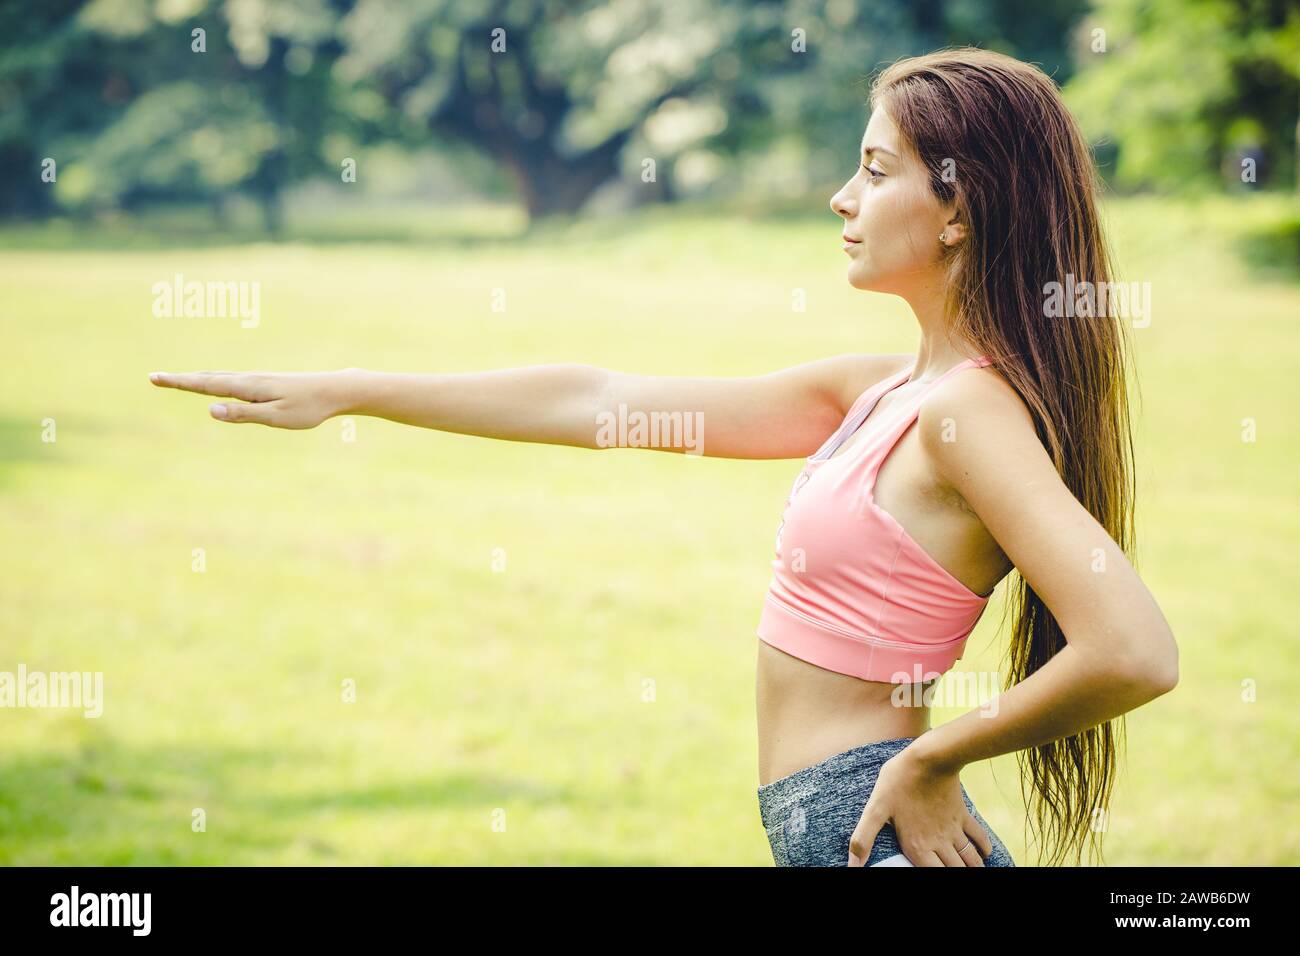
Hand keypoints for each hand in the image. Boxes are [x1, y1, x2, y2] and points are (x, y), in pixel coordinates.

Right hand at [149, 369, 355, 428]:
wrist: (334, 389)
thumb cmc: (308, 407)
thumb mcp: (276, 417)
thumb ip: (243, 414)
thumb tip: (210, 408)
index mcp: (247, 387)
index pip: (205, 385)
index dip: (179, 382)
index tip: (155, 377)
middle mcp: (248, 379)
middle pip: (207, 378)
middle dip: (180, 378)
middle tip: (154, 377)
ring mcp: (257, 379)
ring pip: (219, 378)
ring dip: (195, 378)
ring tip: (177, 379)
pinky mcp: (266, 383)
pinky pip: (232, 380)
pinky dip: (214, 379)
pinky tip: (215, 384)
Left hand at [846, 744, 992, 865]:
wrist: (929, 757)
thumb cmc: (899, 781)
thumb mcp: (875, 809)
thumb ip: (863, 839)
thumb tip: (852, 866)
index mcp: (917, 846)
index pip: (934, 875)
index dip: (937, 878)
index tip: (938, 874)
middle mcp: (939, 843)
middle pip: (955, 870)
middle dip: (958, 873)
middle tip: (957, 872)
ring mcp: (953, 829)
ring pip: (970, 859)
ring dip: (972, 867)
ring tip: (972, 869)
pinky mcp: (962, 814)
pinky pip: (978, 836)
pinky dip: (983, 848)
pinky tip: (984, 853)